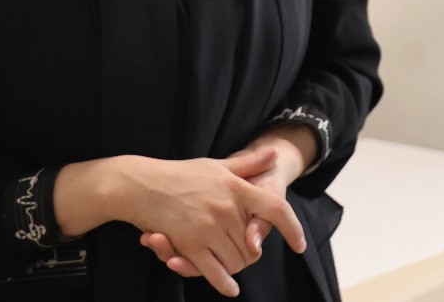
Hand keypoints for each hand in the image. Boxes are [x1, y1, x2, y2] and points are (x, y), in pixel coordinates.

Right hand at [118, 149, 304, 296]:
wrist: (142, 185)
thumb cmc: (181, 174)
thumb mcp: (218, 165)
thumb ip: (248, 165)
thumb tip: (275, 155)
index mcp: (237, 188)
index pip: (276, 208)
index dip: (293, 228)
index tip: (301, 245)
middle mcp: (227, 209)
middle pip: (253, 245)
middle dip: (251, 253)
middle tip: (247, 254)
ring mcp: (208, 228)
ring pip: (236, 261)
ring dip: (236, 267)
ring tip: (232, 263)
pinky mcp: (190, 245)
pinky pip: (214, 272)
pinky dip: (224, 283)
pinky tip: (231, 288)